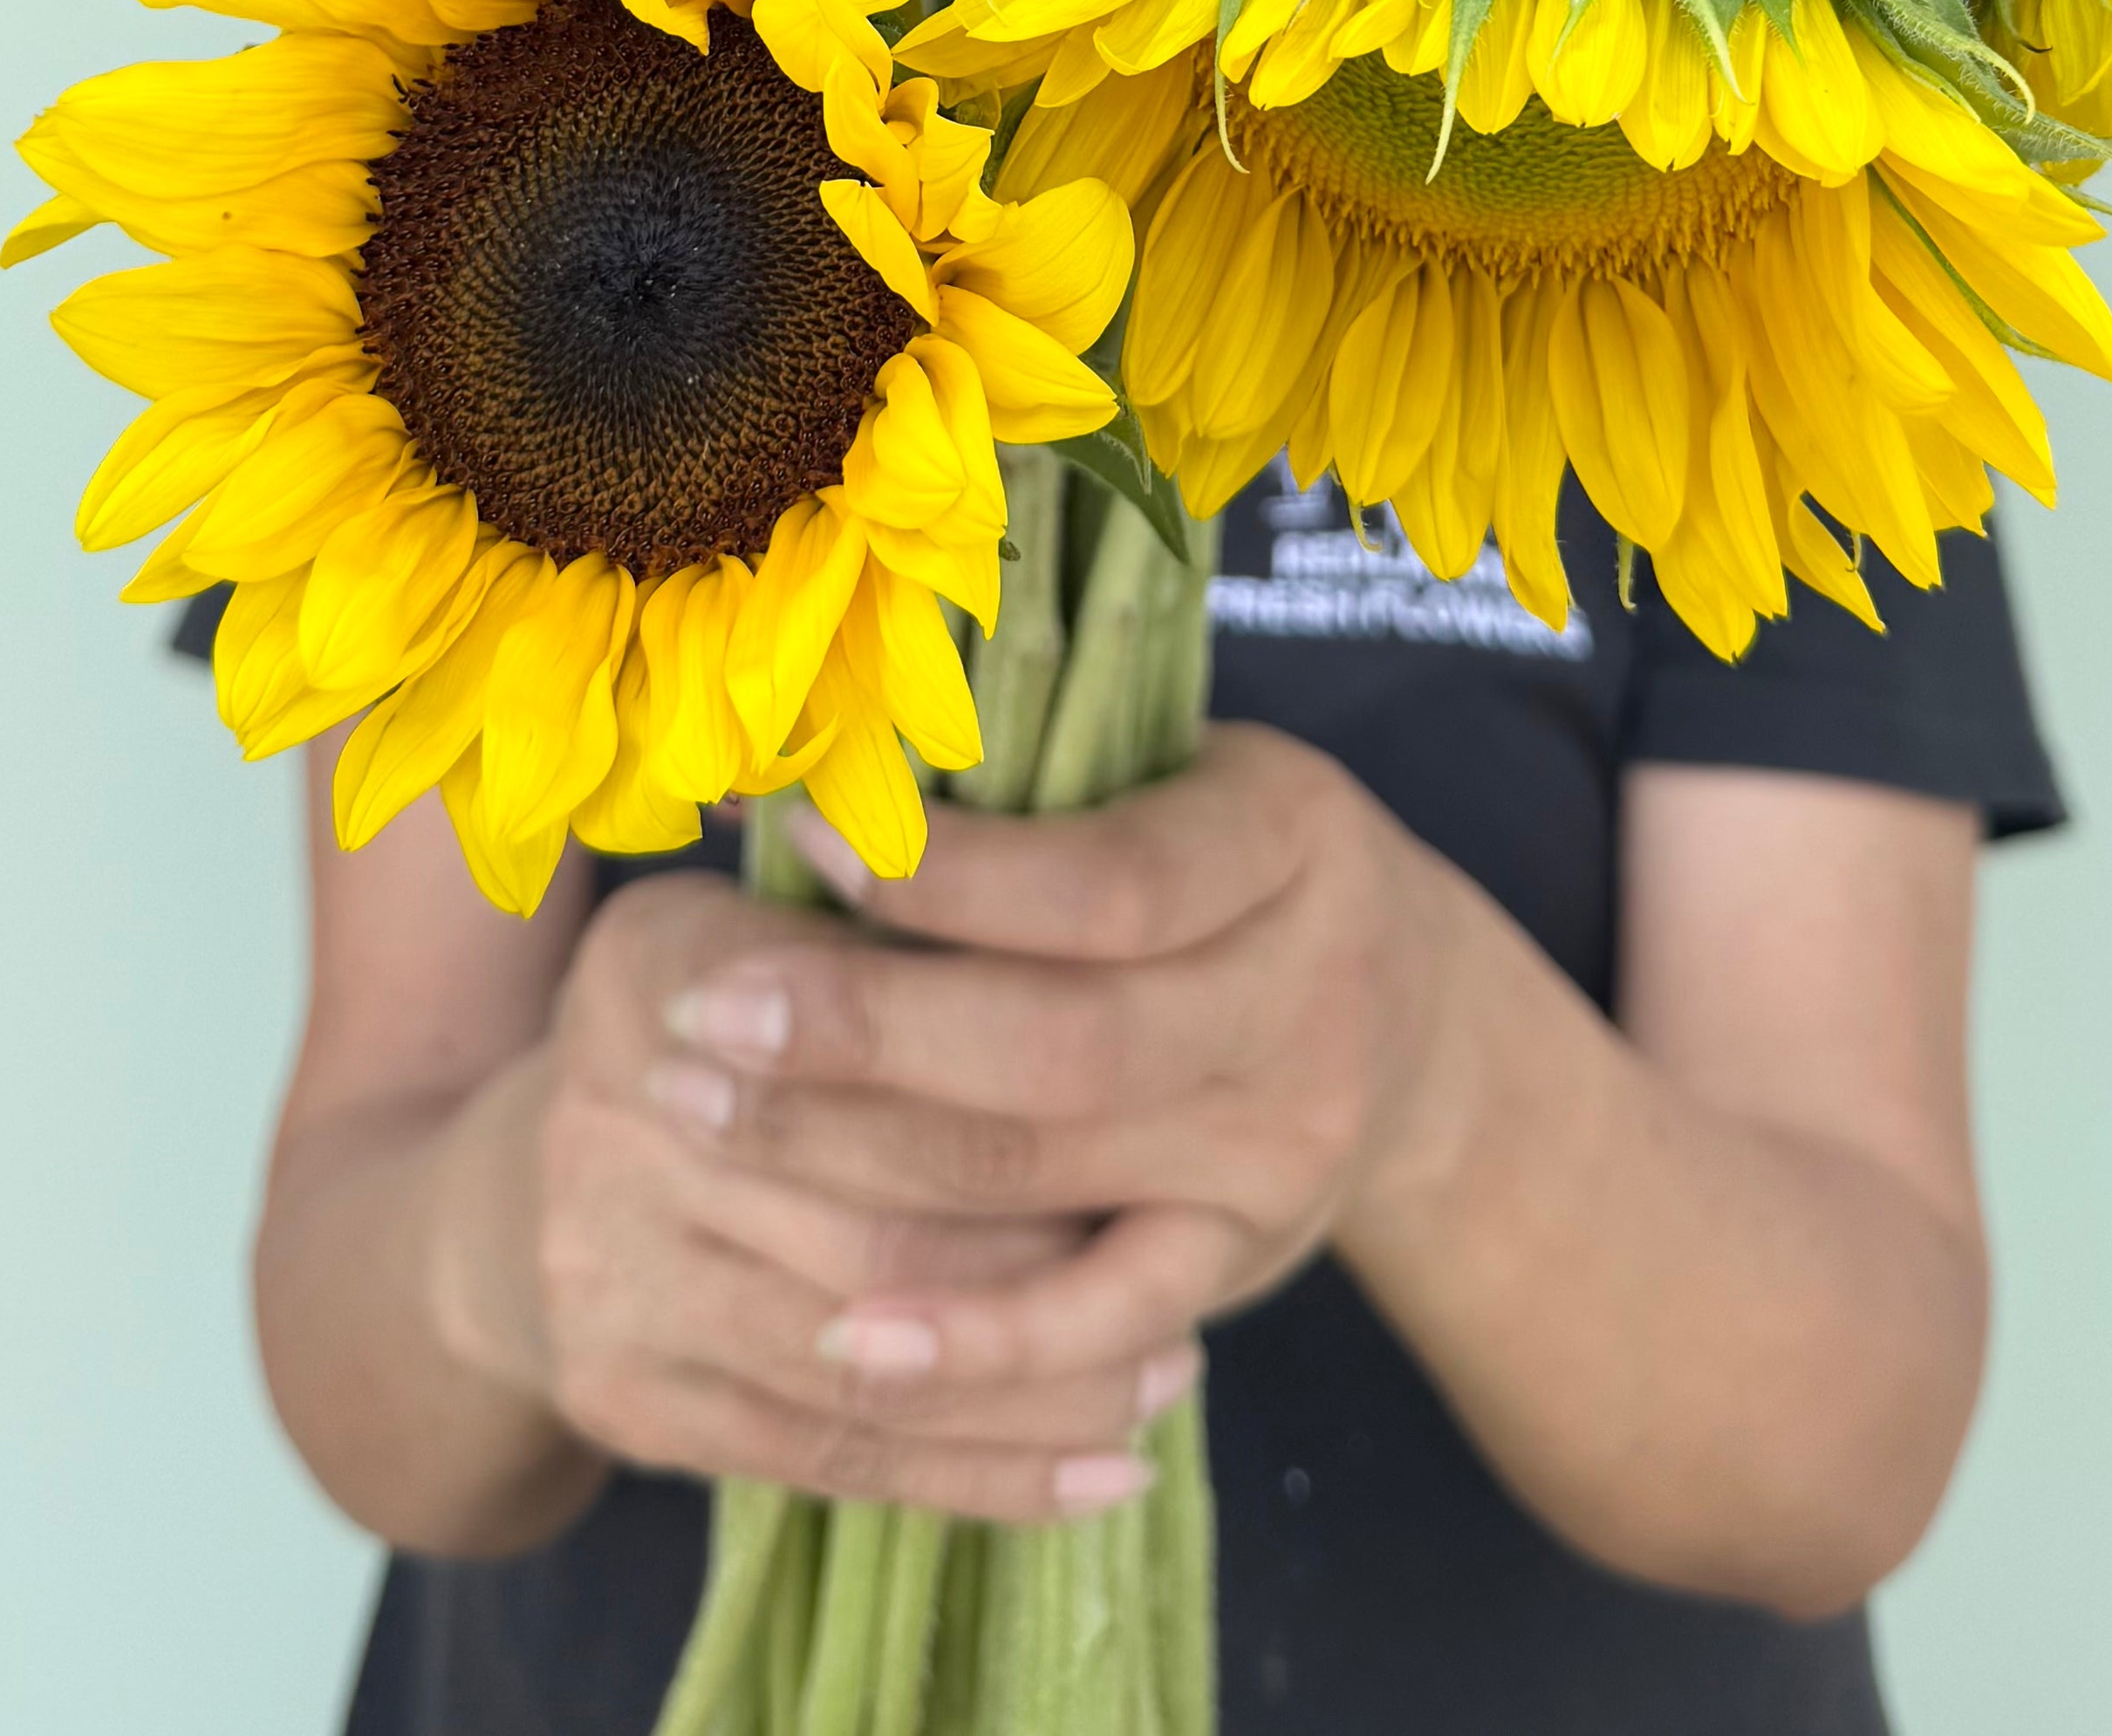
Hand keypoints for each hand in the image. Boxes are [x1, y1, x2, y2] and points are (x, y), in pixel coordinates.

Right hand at [419, 866, 1192, 1527]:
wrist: (504, 1209)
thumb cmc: (704, 1038)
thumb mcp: (754, 924)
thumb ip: (885, 913)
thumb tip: (1078, 876)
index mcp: (653, 969)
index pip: (850, 1027)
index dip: (993, 1058)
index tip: (1136, 1069)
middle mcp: (609, 1120)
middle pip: (870, 1204)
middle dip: (1045, 1237)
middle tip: (1189, 1235)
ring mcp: (609, 1277)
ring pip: (868, 1353)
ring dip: (1039, 1378)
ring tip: (1177, 1366)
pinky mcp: (633, 1407)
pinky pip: (836, 1461)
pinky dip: (982, 1477)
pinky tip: (1105, 1473)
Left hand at [636, 728, 1473, 1441]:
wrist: (1409, 1012)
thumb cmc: (1228, 855)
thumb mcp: (1174, 772)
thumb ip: (1019, 784)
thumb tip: (788, 773)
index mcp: (1284, 837)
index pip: (1107, 883)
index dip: (944, 874)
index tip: (798, 841)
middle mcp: (1302, 1002)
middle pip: (1059, 1042)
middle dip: (859, 1032)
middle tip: (702, 1019)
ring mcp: (1279, 1151)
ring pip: (1047, 1175)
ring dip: (856, 1156)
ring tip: (703, 1117)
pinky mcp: (1244, 1262)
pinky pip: (1099, 1318)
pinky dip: (971, 1339)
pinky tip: (842, 1331)